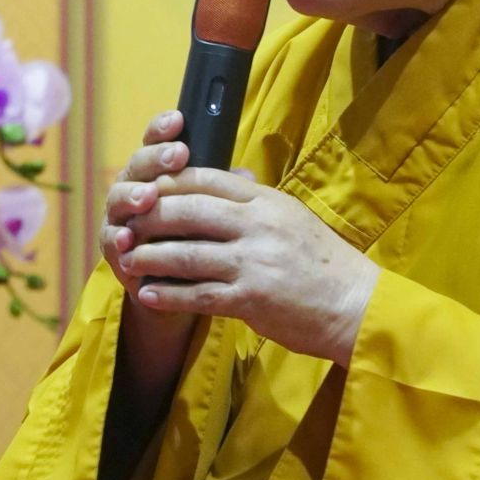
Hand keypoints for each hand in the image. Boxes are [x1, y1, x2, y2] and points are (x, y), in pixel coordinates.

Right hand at [100, 111, 199, 361]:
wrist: (179, 288)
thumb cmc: (198, 239)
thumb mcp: (213, 214)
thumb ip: (224, 193)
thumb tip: (248, 176)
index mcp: (158, 173)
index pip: (157, 143)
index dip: (163, 130)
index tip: (178, 120)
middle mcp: (135, 189)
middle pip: (137, 165)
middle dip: (155, 159)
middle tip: (176, 156)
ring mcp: (120, 219)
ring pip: (118, 198)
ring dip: (132, 195)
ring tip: (148, 196)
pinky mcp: (114, 251)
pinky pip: (110, 241)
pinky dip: (117, 238)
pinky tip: (126, 237)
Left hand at [118, 166, 381, 365]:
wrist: (356, 306)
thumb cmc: (323, 263)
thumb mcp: (292, 217)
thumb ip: (256, 198)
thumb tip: (228, 173)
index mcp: (267, 201)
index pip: (207, 178)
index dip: (169, 181)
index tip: (144, 189)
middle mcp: (258, 225)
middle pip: (188, 210)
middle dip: (149, 216)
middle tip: (124, 224)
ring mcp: (253, 262)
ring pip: (185, 252)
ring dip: (148, 256)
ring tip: (126, 260)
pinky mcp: (251, 299)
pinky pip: (198, 294)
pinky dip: (168, 294)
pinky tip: (147, 294)